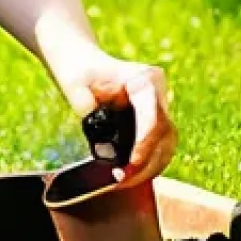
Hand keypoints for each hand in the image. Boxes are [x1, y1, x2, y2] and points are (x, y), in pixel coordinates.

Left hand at [56, 50, 177, 186]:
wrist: (79, 60)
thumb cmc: (76, 69)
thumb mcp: (74, 85)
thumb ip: (85, 109)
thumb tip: (103, 149)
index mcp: (145, 80)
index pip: (154, 117)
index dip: (145, 143)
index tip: (131, 163)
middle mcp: (158, 94)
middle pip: (165, 135)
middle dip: (147, 161)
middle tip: (122, 180)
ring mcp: (159, 107)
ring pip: (166, 145)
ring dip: (149, 167)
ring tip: (122, 180)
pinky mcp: (153, 120)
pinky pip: (157, 146)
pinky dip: (146, 162)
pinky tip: (128, 174)